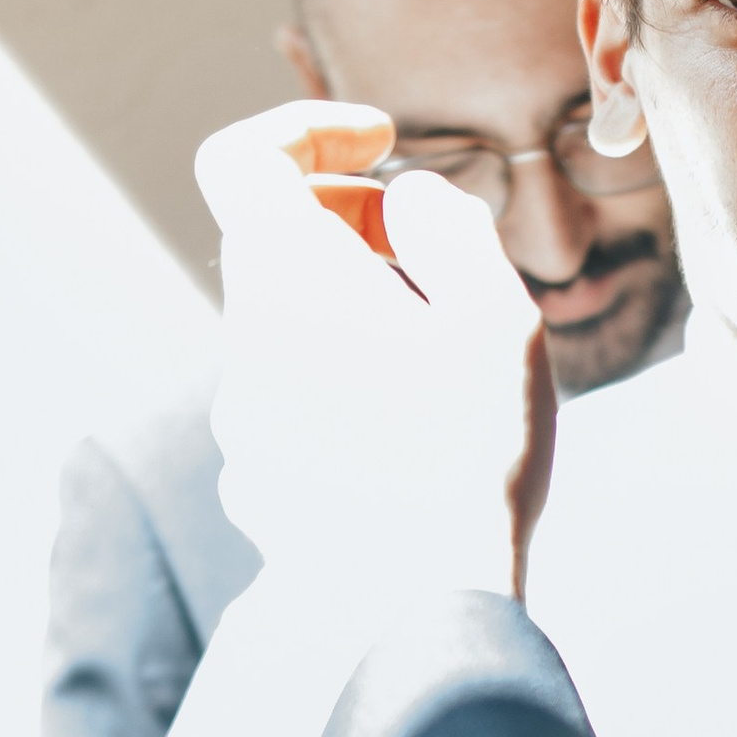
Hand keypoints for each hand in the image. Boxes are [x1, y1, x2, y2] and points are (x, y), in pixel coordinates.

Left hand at [197, 98, 553, 618]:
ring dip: (349, 309)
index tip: (379, 144)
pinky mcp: (256, 477)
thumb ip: (447, 227)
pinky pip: (291, 396)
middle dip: (350, 222)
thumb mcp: (496, 312)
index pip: (240, 159)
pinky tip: (411, 428)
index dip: (306, 130)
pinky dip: (340, 379)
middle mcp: (245, 338)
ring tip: (438, 354)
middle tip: (430, 255)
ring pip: (285, 322)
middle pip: (271, 239)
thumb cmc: (468, 451)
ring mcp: (242, 415)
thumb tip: (406, 202)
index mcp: (290, 276)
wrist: (418, 606)